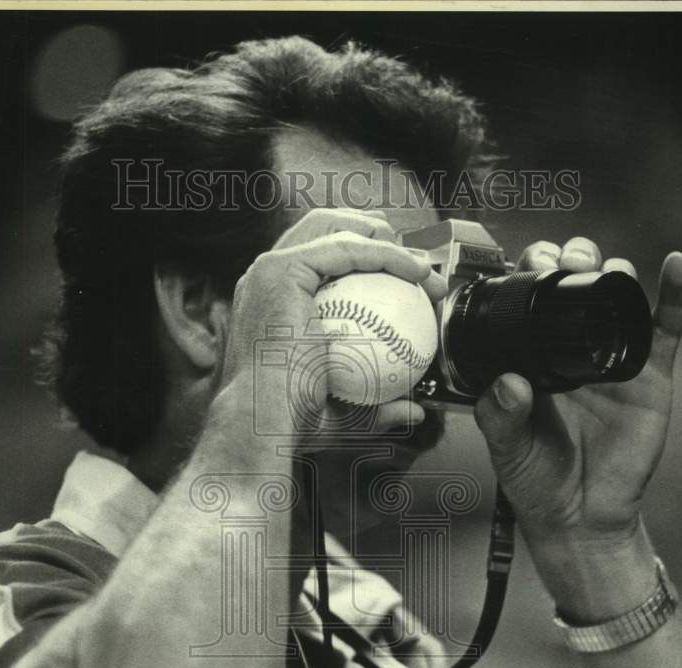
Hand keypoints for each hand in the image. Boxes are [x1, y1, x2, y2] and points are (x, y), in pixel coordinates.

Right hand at [219, 208, 446, 439]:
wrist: (262, 425)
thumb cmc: (290, 425)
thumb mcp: (342, 413)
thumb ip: (376, 407)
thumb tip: (413, 411)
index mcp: (273, 302)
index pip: (322, 261)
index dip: (368, 260)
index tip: (410, 284)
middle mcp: (265, 279)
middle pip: (324, 230)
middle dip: (375, 235)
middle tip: (416, 266)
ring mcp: (269, 270)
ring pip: (335, 228)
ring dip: (385, 240)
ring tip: (420, 264)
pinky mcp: (281, 270)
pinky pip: (347, 249)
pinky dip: (386, 255)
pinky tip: (417, 272)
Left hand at [473, 237, 681, 620]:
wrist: (583, 516)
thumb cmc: (536, 479)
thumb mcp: (508, 447)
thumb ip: (501, 416)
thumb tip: (510, 383)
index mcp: (533, 353)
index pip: (532, 297)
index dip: (531, 271)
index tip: (530, 264)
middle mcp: (573, 345)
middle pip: (577, 284)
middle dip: (571, 260)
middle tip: (565, 264)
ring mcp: (614, 356)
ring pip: (619, 296)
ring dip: (612, 271)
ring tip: (601, 269)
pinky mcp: (651, 375)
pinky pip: (667, 328)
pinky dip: (675, 293)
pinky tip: (676, 265)